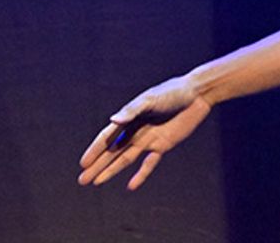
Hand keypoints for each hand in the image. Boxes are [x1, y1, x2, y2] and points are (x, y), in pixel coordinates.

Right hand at [78, 75, 212, 190]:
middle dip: (97, 165)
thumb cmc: (172, 92)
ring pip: (125, 159)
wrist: (197, 94)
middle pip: (112, 152)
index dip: (95, 150)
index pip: (107, 137)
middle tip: (82, 179)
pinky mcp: (163, 145)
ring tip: (97, 182)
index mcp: (129, 118)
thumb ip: (132, 111)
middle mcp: (136, 131)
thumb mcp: (150, 100)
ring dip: (111, 171)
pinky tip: (131, 186)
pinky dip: (141, 174)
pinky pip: (149, 163)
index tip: (83, 164)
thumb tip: (113, 120)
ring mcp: (149, 139)